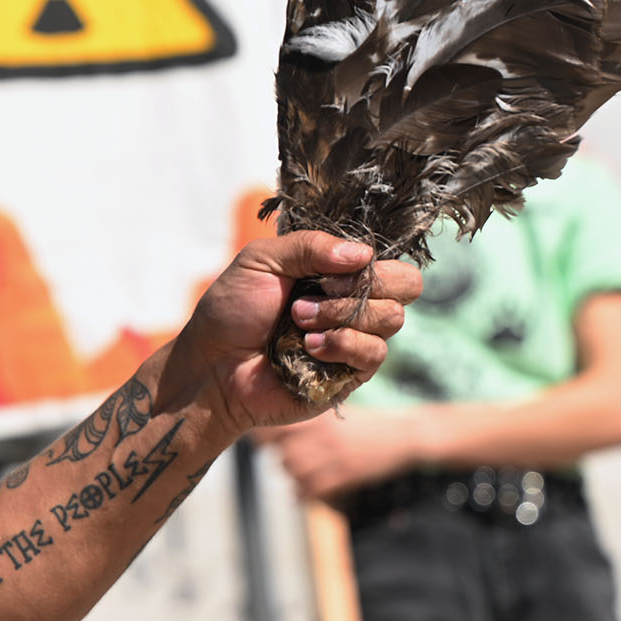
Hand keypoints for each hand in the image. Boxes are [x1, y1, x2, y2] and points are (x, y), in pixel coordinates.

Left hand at [157, 232, 417, 432]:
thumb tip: (365, 254)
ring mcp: (356, 338)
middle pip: (408, 285)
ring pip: (392, 318)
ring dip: (341, 314)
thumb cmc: (232, 311)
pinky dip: (341, 344)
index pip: (387, 256)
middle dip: (366, 285)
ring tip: (298, 321)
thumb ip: (310, 246)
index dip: (369, 260)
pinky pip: (375, 353)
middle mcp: (354, 302)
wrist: (213, 366)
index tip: (327, 270)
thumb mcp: (261, 261)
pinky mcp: (352, 374)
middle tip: (319, 291)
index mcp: (337, 272)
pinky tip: (308, 348)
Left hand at [272, 407, 425, 501]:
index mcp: (320, 416)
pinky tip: (301, 494)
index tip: (263, 441)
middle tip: (284, 460)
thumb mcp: (339, 414)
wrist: (404, 436)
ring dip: (292, 476)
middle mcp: (324, 433)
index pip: (279, 427)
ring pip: (294, 471)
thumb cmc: (368, 425)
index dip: (266, 436)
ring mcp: (335, 454)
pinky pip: (312, 489)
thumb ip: (310, 421)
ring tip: (298, 475)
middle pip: (283, 452)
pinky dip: (302, 494)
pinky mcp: (347, 474)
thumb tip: (273, 432)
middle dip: (281, 458)